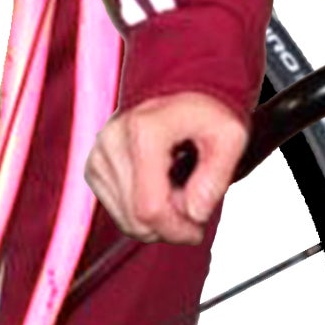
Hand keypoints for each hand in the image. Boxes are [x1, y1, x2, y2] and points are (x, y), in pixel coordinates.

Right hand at [92, 91, 248, 243]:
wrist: (178, 96)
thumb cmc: (205, 115)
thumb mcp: (231, 137)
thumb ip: (217, 177)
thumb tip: (194, 213)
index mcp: (144, 130)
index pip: (151, 208)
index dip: (177, 229)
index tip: (198, 225)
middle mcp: (113, 140)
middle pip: (137, 219)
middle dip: (170, 224)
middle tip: (192, 204)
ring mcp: (99, 155)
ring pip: (126, 220)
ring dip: (157, 219)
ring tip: (177, 192)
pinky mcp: (93, 168)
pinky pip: (117, 211)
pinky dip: (141, 210)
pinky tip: (158, 189)